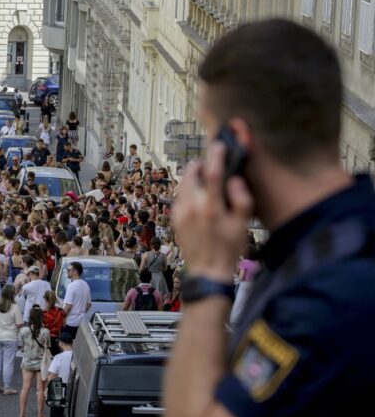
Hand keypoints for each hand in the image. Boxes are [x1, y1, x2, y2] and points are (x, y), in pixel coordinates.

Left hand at [171, 142, 252, 281]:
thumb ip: (241, 200)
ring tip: (205, 181)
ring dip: (193, 178)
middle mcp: (192, 207)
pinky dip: (188, 192)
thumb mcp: (242, 226)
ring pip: (183, 184)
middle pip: (191, 174)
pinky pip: (180, 197)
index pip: (213, 173)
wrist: (207, 271)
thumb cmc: (228, 248)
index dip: (216, 156)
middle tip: (210, 165)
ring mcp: (180, 213)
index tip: (218, 146)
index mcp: (211, 208)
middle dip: (200, 165)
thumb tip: (235, 181)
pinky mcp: (174, 219)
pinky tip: (198, 199)